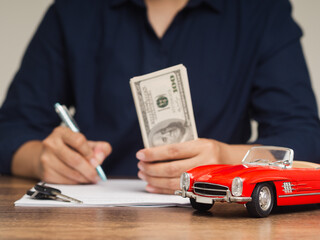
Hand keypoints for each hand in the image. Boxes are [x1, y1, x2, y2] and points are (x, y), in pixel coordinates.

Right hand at [39, 126, 111, 183]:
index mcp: (61, 132)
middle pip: (75, 160)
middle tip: (97, 175)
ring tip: (90, 178)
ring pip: (71, 173)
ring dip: (84, 178)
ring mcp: (46, 159)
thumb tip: (100, 157)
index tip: (95, 160)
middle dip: (90, 170)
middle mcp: (51, 143)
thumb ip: (100, 147)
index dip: (90, 152)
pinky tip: (80, 179)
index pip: (79, 141)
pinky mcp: (46, 173)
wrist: (49, 156)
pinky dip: (76, 182)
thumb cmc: (71, 148)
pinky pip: (65, 181)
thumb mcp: (87, 144)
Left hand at [136, 138, 251, 193]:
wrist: (234, 163)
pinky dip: (162, 190)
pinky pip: (179, 191)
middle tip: (140, 166)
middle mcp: (206, 162)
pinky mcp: (204, 189)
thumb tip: (153, 153)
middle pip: (172, 168)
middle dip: (152, 168)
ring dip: (154, 180)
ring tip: (143, 175)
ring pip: (174, 182)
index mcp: (203, 146)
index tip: (140, 154)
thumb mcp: (199, 143)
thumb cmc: (212, 150)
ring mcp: (205, 178)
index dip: (154, 154)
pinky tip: (152, 186)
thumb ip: (180, 148)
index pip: (173, 151)